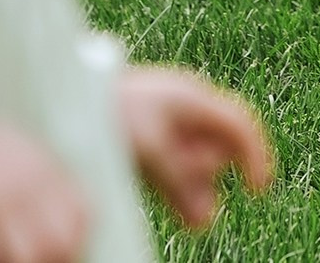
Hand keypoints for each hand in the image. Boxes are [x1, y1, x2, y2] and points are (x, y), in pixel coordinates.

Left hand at [119, 65, 273, 230]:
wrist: (62, 97)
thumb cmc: (107, 111)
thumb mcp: (150, 146)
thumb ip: (181, 182)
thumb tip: (207, 221)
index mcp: (193, 98)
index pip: (241, 126)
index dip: (256, 158)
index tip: (257, 193)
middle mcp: (185, 109)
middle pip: (218, 149)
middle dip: (209, 176)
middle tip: (184, 191)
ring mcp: (167, 125)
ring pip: (195, 164)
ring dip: (188, 185)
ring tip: (161, 186)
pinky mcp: (148, 140)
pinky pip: (172, 169)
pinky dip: (170, 184)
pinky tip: (155, 189)